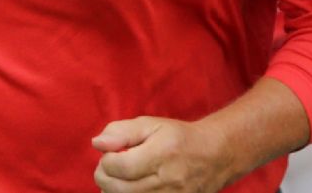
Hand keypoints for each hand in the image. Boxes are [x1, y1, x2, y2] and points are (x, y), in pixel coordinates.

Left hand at [92, 116, 235, 192]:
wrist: (214, 157)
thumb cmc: (179, 138)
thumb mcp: (152, 125)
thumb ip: (122, 131)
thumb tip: (97, 143)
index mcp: (163, 153)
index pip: (120, 166)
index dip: (106, 160)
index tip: (111, 153)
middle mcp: (168, 180)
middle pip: (118, 189)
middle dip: (105, 176)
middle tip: (110, 166)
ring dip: (113, 190)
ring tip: (120, 178)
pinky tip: (129, 189)